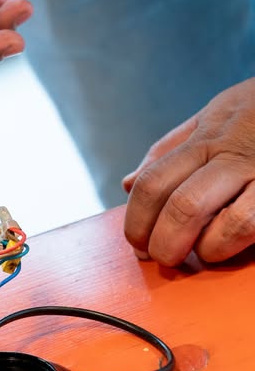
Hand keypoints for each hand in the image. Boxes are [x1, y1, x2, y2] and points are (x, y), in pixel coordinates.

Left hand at [123, 78, 254, 265]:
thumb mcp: (218, 114)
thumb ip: (172, 148)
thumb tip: (127, 183)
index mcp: (208, 137)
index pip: (152, 182)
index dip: (136, 220)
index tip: (137, 240)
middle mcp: (233, 153)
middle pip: (179, 205)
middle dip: (160, 242)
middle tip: (161, 256)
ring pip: (218, 220)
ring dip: (200, 249)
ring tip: (198, 255)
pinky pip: (251, 224)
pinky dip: (231, 245)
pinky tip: (228, 247)